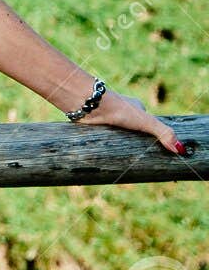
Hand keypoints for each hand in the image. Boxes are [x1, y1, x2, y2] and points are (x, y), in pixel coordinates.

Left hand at [74, 87, 188, 154]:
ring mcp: (108, 119)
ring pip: (118, 136)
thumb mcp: (146, 122)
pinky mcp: (97, 127)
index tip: (157, 152)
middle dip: (136, 143)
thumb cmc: (118, 109)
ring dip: (121, 146)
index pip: (147, 124)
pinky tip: (111, 157)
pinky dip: (108, 147)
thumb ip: (164, 134)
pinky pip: (105, 139)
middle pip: (132, 131)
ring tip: (127, 163)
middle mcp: (121, 113)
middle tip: (142, 161)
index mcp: (135, 108)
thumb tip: (180, 150)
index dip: (151, 137)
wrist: (89, 106)